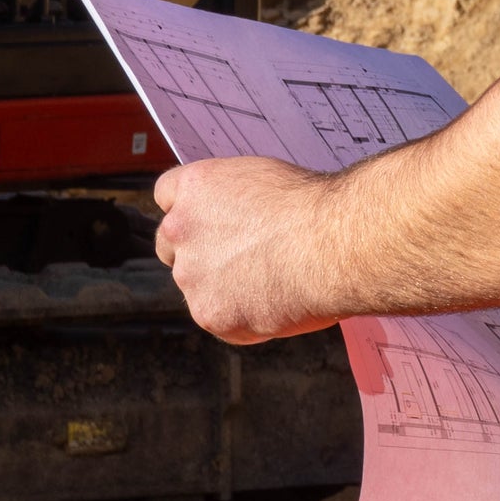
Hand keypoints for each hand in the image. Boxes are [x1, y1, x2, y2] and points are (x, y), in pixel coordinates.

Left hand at [153, 156, 339, 342]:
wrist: (332, 245)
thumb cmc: (313, 207)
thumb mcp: (267, 180)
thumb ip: (236, 201)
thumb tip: (239, 220)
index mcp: (194, 186)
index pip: (167, 195)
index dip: (192, 210)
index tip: (210, 221)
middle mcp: (180, 229)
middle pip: (170, 245)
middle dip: (196, 253)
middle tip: (237, 260)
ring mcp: (191, 275)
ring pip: (196, 287)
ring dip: (222, 288)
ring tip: (272, 282)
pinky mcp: (209, 313)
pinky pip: (221, 320)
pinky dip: (244, 318)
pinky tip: (277, 303)